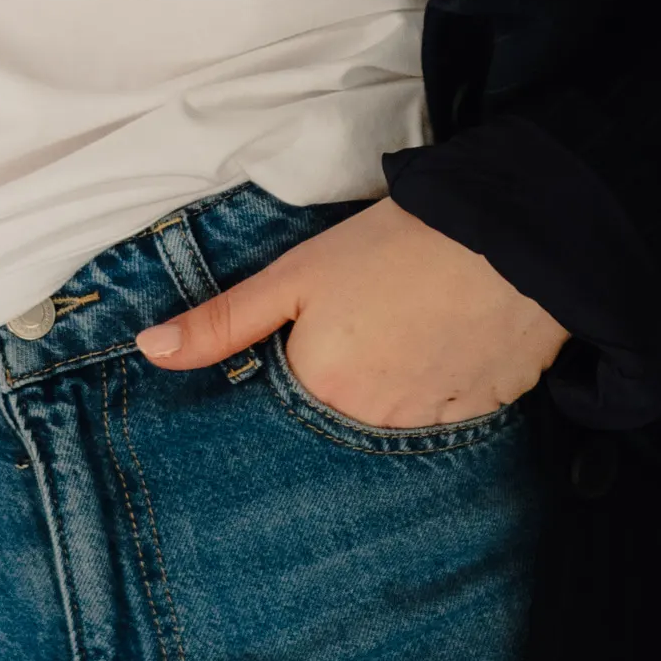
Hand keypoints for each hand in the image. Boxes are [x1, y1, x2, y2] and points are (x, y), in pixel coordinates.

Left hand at [134, 197, 565, 427]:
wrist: (509, 232)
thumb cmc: (395, 244)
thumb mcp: (296, 273)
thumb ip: (224, 321)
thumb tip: (151, 351)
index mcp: (322, 394)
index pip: (284, 420)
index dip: (291, 383)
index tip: (308, 352)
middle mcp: (374, 428)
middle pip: (340, 427)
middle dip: (342, 394)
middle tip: (364, 334)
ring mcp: (434, 428)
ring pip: (394, 427)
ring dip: (392, 395)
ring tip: (404, 334)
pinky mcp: (486, 416)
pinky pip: (448, 421)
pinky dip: (441, 390)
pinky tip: (444, 345)